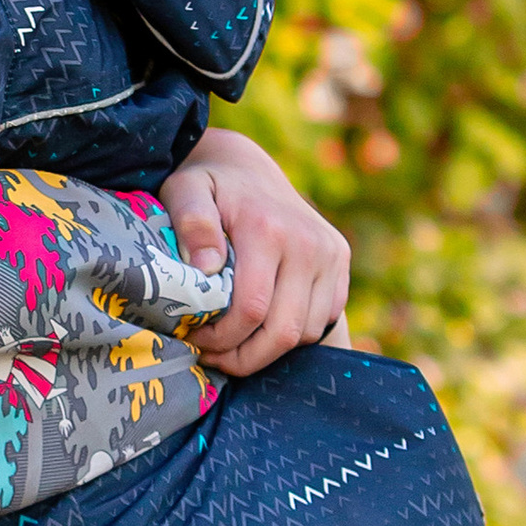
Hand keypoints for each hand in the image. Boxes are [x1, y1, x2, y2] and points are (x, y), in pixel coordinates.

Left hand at [158, 124, 351, 376]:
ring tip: (234, 344)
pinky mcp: (340, 261)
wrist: (248, 168)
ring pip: (306, 332)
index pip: (252, 309)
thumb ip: (192, 225)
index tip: (197, 340)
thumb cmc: (209, 186)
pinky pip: (322, 319)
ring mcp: (330, 253)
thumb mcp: (185, 193)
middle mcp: (308, 243)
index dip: (223, 339)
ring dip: (268, 350)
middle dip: (246, 357)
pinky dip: (292, 334)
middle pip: (284, 330)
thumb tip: (206, 268)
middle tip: (215, 356)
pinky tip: (261, 327)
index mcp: (268, 229)